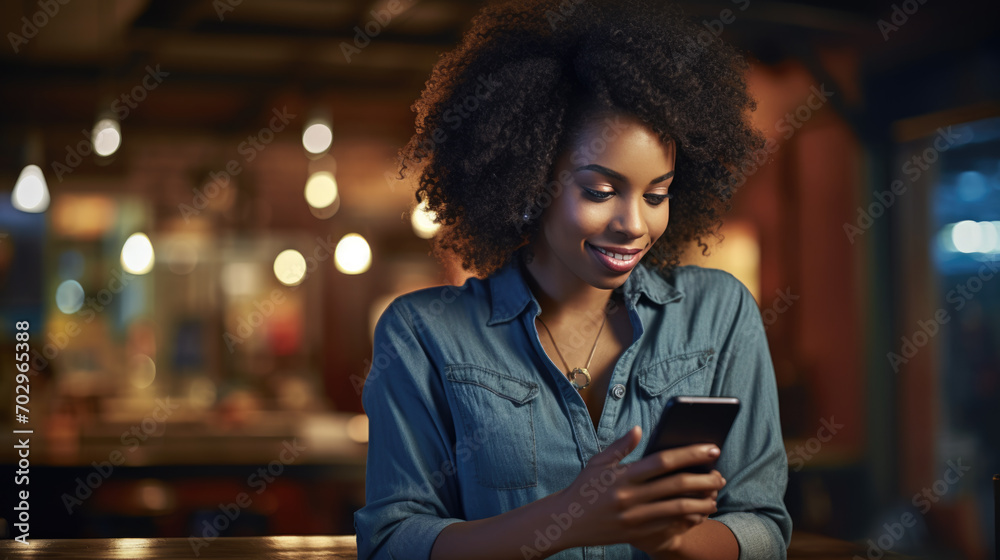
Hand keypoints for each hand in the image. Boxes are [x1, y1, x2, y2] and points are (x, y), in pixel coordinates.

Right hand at [553, 426, 725, 553]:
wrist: (566, 522)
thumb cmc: (584, 489)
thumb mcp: (598, 463)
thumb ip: (621, 446)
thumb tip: (639, 429)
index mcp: (623, 476)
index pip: (663, 461)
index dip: (690, 454)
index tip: (711, 448)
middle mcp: (630, 497)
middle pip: (676, 485)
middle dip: (703, 479)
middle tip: (720, 475)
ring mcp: (634, 518)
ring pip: (677, 509)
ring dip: (701, 502)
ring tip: (714, 496)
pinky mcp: (636, 534)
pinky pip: (668, 526)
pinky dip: (687, 519)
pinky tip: (699, 513)